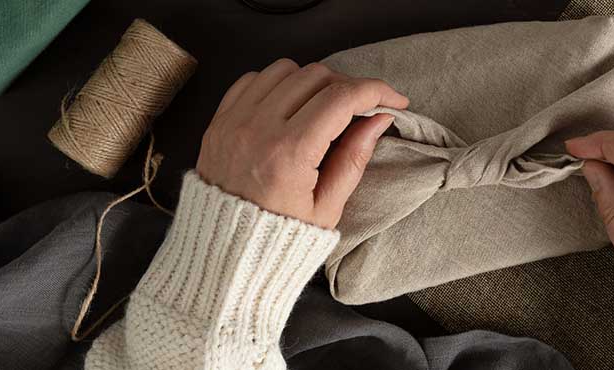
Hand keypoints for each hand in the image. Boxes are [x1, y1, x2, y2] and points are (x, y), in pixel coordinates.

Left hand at [196, 59, 408, 228]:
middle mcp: (258, 129)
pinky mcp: (219, 122)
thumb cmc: (279, 239)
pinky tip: (291, 106)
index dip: (376, 91)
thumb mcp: (328, 207)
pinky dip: (278, 84)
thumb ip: (355, 158)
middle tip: (362, 108)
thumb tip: (380, 119)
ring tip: (325, 107)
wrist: (225, 255)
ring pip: (285, 69)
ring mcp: (234, 122)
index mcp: (289, 154)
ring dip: (313, 81)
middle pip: (316, 76)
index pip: (341, 98)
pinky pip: (253, 79)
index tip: (394, 100)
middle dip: (348, 86)